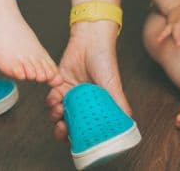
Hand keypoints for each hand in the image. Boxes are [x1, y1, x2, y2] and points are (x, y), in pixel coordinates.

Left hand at [46, 20, 129, 140]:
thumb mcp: (114, 85)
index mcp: (95, 107)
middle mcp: (81, 103)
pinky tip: (56, 95)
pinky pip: (51, 97)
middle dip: (62, 130)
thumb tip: (128, 121)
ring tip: (59, 110)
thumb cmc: (106, 61)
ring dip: (55, 115)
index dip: (78, 137)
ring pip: (58, 112)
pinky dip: (51, 100)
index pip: (85, 128)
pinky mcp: (58, 83)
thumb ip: (119, 103)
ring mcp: (69, 94)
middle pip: (68, 124)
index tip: (75, 140)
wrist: (90, 40)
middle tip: (62, 127)